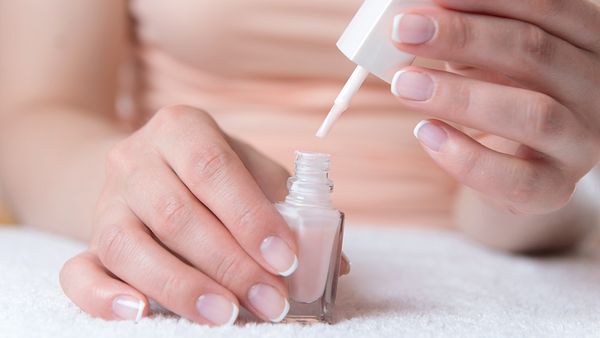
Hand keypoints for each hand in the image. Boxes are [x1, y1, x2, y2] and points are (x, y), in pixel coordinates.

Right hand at [60, 105, 298, 324]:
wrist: (149, 168)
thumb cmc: (211, 173)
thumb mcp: (250, 172)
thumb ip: (288, 208)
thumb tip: (334, 263)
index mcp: (182, 128)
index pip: (212, 169)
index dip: (249, 216)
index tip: (285, 259)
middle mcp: (135, 159)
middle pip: (176, 214)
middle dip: (229, 264)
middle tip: (271, 301)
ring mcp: (106, 201)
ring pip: (128, 245)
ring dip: (181, 286)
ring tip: (225, 316)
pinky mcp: (86, 240)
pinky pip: (77, 271)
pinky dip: (103, 297)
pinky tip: (138, 314)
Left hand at [391, 0, 599, 213]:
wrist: (517, 160)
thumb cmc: (502, 91)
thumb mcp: (488, 53)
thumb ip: (468, 29)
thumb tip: (415, 13)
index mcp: (586, 39)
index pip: (548, 7)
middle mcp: (594, 87)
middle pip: (535, 52)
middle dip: (462, 37)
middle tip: (404, 31)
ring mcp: (581, 141)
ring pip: (533, 114)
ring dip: (459, 96)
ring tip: (404, 84)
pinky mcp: (554, 187)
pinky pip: (515, 179)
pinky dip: (464, 157)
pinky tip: (426, 133)